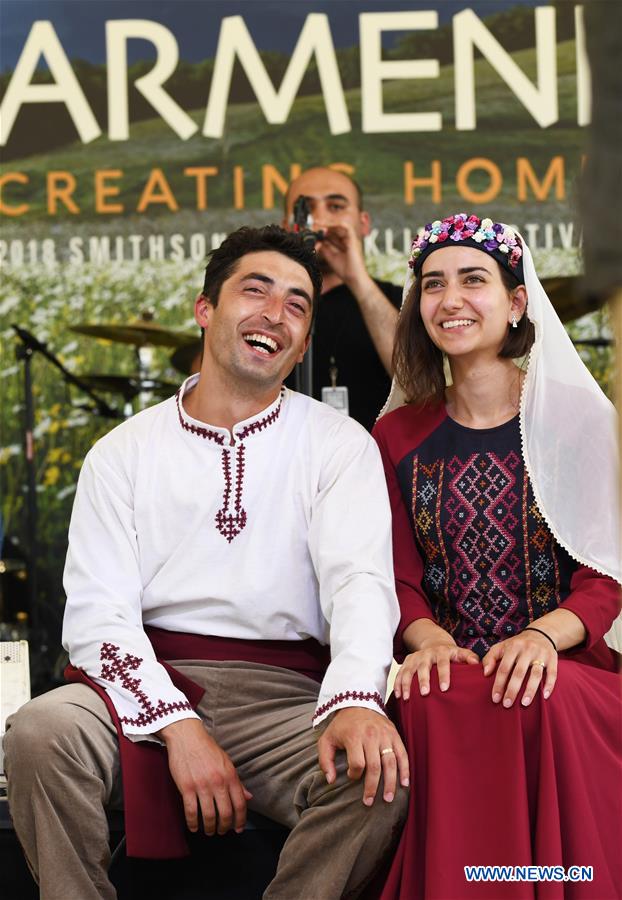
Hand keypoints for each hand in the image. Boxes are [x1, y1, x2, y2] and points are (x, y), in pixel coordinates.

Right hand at [159, 718, 251, 834]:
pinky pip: (191, 811)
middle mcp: (218, 782)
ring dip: (209, 828)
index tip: (238, 828)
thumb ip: (237, 781)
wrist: (187, 736)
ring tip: (209, 831)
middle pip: (225, 813)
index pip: (240, 804)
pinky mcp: (186, 787)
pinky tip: (194, 827)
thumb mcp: (227, 762)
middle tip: (222, 832)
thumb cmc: (207, 748)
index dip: (240, 820)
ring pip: (209, 816)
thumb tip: (248, 797)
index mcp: (230, 775)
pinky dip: (193, 823)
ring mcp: (201, 785)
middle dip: (224, 827)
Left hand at [317, 221, 368, 287]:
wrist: (354, 278)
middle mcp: (347, 241)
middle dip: (323, 226)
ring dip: (329, 224)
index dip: (321, 232)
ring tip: (318, 223)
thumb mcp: (330, 258)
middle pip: (334, 229)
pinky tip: (327, 226)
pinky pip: (346, 227)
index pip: (331, 235)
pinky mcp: (354, 239)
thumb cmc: (345, 271)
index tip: (311, 231)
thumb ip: (324, 249)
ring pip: (339, 226)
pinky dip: (336, 224)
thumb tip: (317, 240)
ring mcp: (351, 239)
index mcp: (342, 246)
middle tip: (312, 225)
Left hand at [317, 707, 408, 806]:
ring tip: (388, 798)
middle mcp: (371, 735)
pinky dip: (404, 769)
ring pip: (390, 762)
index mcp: (354, 736)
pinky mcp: (394, 734)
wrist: (358, 702)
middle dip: (372, 787)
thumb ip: (325, 760)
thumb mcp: (326, 739)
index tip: (352, 778)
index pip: (357, 763)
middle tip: (369, 802)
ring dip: (390, 782)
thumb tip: (331, 780)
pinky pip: (402, 754)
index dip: (354, 775)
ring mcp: (385, 735)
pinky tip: (404, 783)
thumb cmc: (341, 726)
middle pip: (374, 766)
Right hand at [394, 641, 479, 699]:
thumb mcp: (461, 653)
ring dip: (406, 684)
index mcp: (441, 652)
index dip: (443, 675)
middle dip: (423, 680)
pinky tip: (398, 696)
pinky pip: (400, 673)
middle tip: (425, 693)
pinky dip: (398, 684)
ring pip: (408, 670)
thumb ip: (469, 658)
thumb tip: (480, 667)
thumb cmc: (451, 654)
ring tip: (407, 698)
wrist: (434, 643)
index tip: (445, 688)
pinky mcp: (406, 662)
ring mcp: (415, 657)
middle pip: (423, 666)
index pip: (442, 663)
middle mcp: (426, 653)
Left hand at [481, 631, 557, 706]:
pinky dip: (549, 685)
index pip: (504, 668)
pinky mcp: (553, 658)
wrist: (541, 633)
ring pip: (536, 674)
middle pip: (519, 672)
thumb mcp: (502, 646)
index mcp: (513, 647)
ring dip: (530, 690)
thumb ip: (490, 658)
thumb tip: (485, 673)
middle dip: (512, 690)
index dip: (499, 684)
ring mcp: (541, 654)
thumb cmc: (517, 644)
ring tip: (524, 704)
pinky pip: (552, 673)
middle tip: (507, 704)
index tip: (495, 698)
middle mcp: (527, 650)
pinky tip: (544, 696)